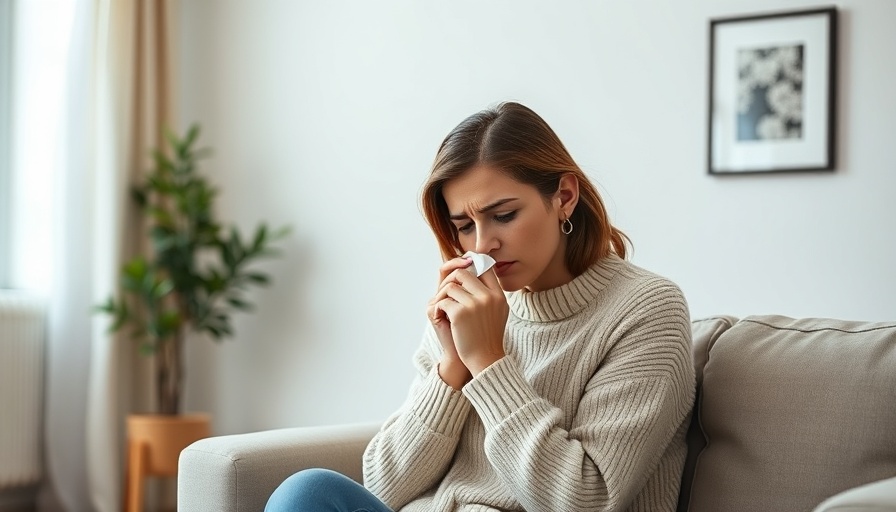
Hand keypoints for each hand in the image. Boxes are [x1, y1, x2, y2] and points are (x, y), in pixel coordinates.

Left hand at [431, 258, 507, 376]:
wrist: (485, 360)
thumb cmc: (488, 337)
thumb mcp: (498, 312)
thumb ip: (489, 294)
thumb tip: (477, 272)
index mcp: (498, 295)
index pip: (485, 268)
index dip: (471, 265)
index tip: (462, 270)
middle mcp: (488, 297)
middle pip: (463, 273)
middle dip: (451, 282)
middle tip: (447, 294)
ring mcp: (474, 304)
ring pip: (450, 287)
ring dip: (442, 296)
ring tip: (443, 308)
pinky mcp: (460, 313)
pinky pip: (442, 301)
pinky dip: (438, 309)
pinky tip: (441, 318)